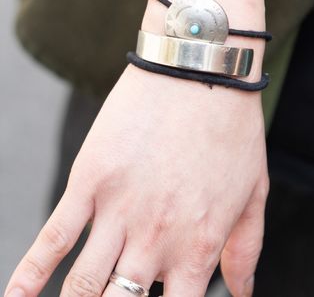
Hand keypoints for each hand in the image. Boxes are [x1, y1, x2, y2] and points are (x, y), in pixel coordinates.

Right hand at [5, 63, 268, 296]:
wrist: (200, 68)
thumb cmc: (232, 127)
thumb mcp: (254, 190)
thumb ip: (247, 248)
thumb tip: (244, 293)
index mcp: (198, 246)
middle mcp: (155, 238)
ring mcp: (118, 210)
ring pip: (85, 284)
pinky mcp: (89, 180)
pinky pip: (54, 236)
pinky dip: (30, 274)